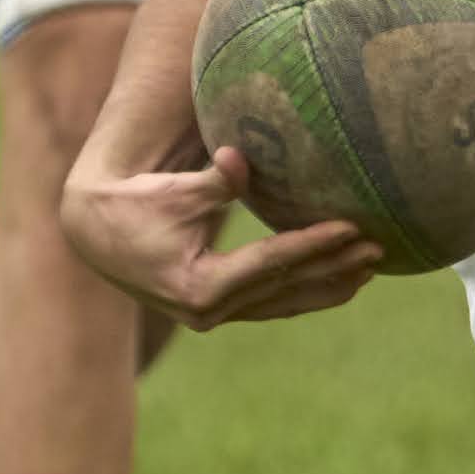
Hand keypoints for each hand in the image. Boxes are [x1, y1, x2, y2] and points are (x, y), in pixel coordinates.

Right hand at [59, 143, 385, 326]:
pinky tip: (342, 280)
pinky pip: (273, 302)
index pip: (270, 264)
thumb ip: (213, 181)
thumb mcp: (174, 191)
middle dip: (334, 267)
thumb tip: (238, 158)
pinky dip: (307, 290)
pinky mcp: (219, 308)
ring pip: (284, 302)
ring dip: (329, 285)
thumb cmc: (135, 204)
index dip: (312, 245)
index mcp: (198, 286)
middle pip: (285, 287)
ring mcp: (215, 314)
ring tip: (371, 266)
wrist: (96, 234)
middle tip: (378, 248)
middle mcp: (209, 310)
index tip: (350, 228)